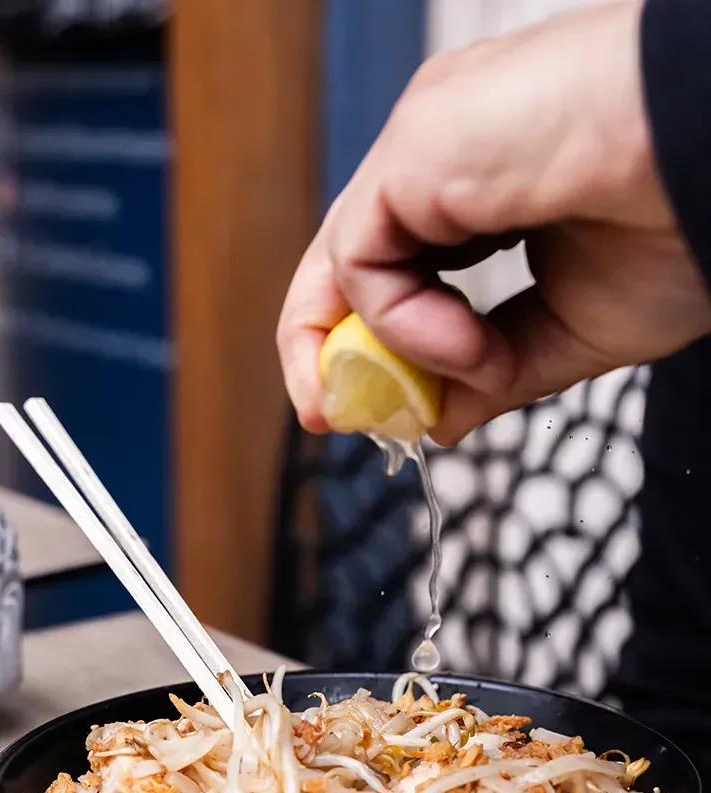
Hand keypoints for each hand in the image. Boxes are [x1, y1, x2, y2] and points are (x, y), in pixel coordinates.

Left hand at [277, 1, 710, 444]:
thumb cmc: (680, 223)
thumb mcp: (574, 329)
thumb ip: (494, 375)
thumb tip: (434, 421)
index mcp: (484, 183)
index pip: (398, 267)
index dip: (378, 342)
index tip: (382, 407)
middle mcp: (444, 157)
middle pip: (354, 263)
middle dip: (340, 352)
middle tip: (349, 416)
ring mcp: (426, 145)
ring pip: (346, 263)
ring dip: (385, 351)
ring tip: (454, 383)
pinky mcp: (415, 146)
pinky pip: (362, 258)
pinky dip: (402, 324)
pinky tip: (471, 347)